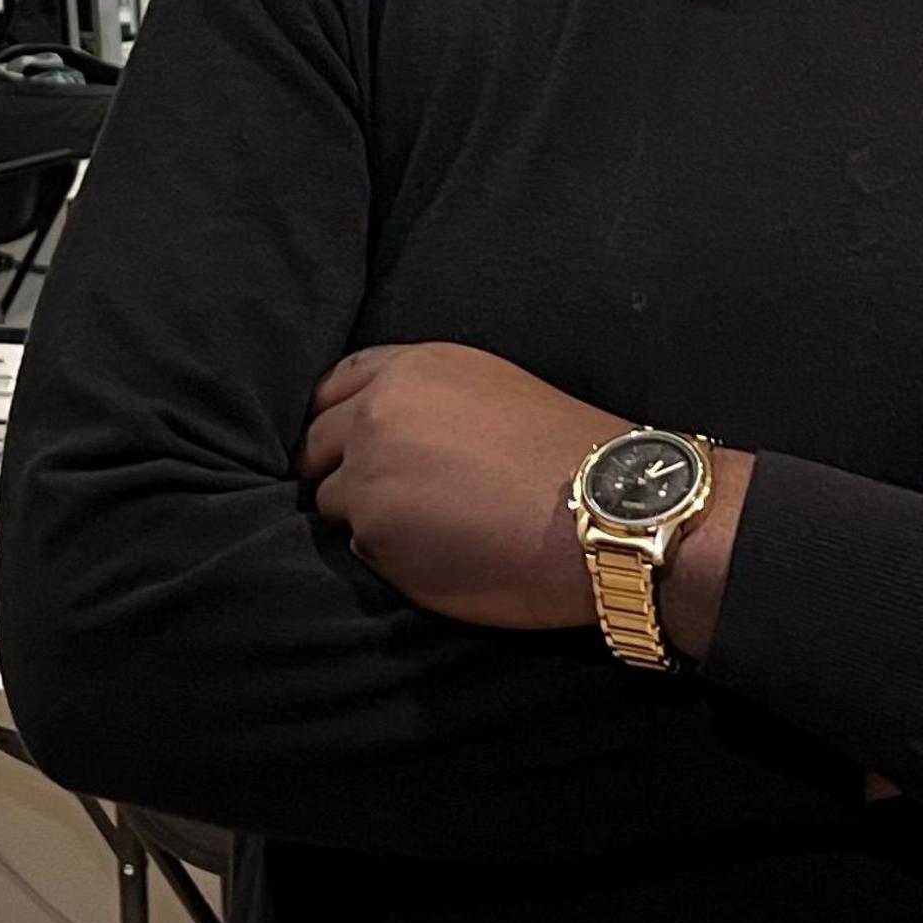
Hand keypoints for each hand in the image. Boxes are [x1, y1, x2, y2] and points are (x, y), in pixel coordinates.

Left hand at [303, 343, 625, 629]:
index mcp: (414, 367)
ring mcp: (370, 472)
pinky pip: (360, 547)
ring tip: (432, 528)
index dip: (339, 419)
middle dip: (339, 469)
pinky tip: (444, 553)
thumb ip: (426, 400)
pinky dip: (390, 554)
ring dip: (366, 515)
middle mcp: (379, 411)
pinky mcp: (375, 533)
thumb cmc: (567, 456)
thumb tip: (378, 429)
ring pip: (334, 499)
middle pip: (316, 443)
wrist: (606, 511)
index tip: (350, 445)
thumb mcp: (492, 390)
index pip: (334, 386)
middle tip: (386, 497)